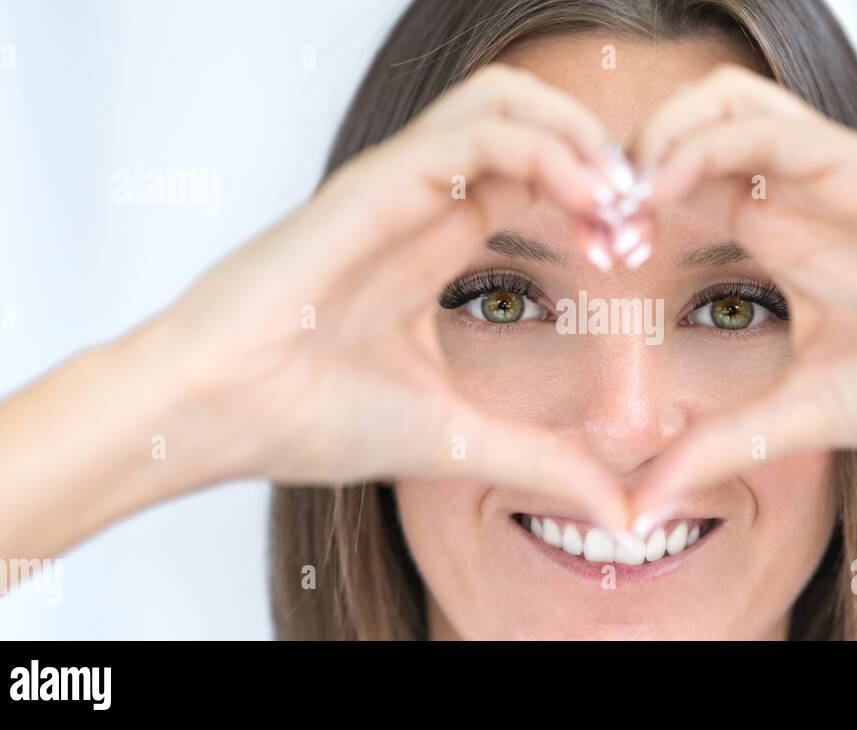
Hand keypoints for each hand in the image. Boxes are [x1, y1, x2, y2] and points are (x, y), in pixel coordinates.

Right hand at [143, 65, 632, 529]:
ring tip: (619, 200)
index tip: (635, 253)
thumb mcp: (459, 439)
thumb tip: (620, 509)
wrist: (216, 418)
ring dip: (577, 136)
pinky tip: (588, 203)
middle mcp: (420, 198)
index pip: (533, 173)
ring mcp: (396, 183)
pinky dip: (545, 150)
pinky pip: (473, 133)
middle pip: (526, 117)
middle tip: (640, 213)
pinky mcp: (373, 184)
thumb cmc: (306, 418)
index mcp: (435, 238)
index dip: (596, 197)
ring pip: (504, 101)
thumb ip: (542, 462)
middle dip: (598, 151)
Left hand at [628, 65, 856, 514]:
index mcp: (781, 234)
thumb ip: (715, 446)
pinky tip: (662, 193)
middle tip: (593, 219)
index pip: (684, 180)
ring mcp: (832, 173)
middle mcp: (799, 193)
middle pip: (692, 122)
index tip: (592, 255)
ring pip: (724, 101)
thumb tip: (642, 503)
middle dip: (628, 158)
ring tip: (623, 198)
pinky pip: (769, 128)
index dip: (626, 205)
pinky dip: (703, 145)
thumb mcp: (792, 418)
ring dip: (658, 136)